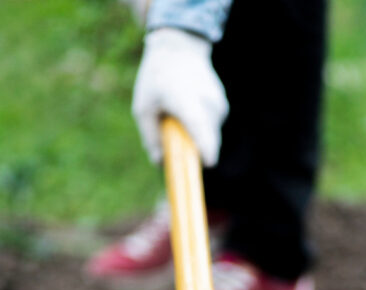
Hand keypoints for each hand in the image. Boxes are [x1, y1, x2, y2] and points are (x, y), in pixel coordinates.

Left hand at [132, 28, 228, 166]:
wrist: (179, 50)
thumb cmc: (156, 79)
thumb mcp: (143, 107)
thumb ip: (150, 136)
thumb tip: (160, 162)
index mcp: (185, 100)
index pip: (200, 127)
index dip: (206, 148)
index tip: (207, 164)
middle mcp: (206, 101)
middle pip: (208, 140)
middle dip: (193, 150)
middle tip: (174, 141)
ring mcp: (217, 103)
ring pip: (210, 136)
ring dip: (195, 137)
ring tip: (179, 117)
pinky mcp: (222, 106)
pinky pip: (211, 128)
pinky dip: (200, 128)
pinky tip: (189, 110)